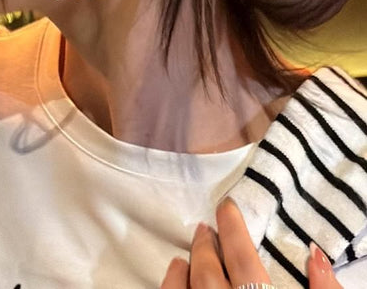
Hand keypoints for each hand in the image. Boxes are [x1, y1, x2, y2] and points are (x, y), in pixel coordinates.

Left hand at [160, 198, 342, 288]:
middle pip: (208, 271)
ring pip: (184, 288)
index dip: (232, 227)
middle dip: (206, 246)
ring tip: (187, 254)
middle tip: (205, 229)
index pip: (241, 257)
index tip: (226, 205)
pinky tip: (175, 272)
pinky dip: (170, 285)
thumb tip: (315, 253)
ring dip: (184, 268)